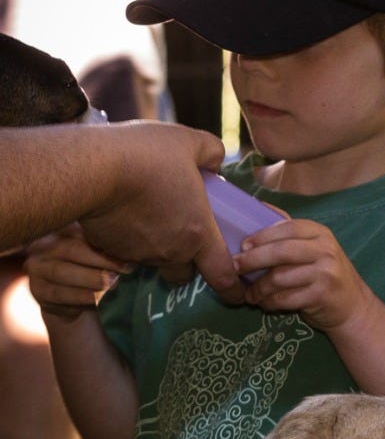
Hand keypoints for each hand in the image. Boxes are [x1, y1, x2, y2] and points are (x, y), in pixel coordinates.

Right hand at [24, 225, 130, 321]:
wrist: (73, 296)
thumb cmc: (93, 267)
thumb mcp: (99, 253)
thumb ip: (109, 248)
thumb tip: (135, 251)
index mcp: (62, 230)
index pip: (83, 232)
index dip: (105, 245)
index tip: (130, 257)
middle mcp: (44, 246)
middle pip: (71, 250)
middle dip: (100, 262)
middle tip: (122, 273)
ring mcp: (37, 268)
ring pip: (61, 273)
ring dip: (89, 281)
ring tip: (112, 286)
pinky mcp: (37, 291)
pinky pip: (57, 294)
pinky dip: (80, 298)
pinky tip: (97, 300)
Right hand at [79, 122, 241, 300]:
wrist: (93, 169)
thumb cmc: (149, 156)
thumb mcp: (189, 142)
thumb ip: (210, 153)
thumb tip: (215, 162)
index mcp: (198, 234)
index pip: (222, 275)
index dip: (232, 288)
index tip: (237, 295)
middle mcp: (171, 251)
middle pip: (183, 273)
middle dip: (187, 264)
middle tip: (184, 241)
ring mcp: (138, 253)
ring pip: (152, 261)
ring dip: (155, 248)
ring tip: (148, 217)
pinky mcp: (110, 248)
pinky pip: (124, 251)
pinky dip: (128, 239)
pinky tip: (123, 214)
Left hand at [236, 219, 372, 330]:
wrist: (353, 306)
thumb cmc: (326, 275)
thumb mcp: (314, 249)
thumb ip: (290, 233)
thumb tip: (257, 207)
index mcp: (321, 233)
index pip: (287, 227)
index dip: (262, 235)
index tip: (242, 245)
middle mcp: (326, 250)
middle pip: (281, 251)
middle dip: (252, 260)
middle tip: (234, 268)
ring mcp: (326, 273)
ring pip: (279, 278)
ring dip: (259, 288)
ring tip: (250, 294)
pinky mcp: (322, 295)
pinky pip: (285, 298)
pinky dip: (270, 303)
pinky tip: (265, 303)